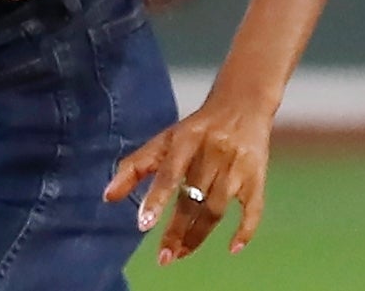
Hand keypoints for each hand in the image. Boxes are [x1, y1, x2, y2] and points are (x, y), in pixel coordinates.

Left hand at [102, 94, 273, 264]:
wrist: (242, 105)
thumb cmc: (196, 130)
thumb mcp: (164, 140)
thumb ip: (135, 167)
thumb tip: (107, 197)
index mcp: (186, 140)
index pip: (169, 173)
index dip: (157, 199)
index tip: (143, 225)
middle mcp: (212, 154)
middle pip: (194, 198)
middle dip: (177, 230)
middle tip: (163, 257)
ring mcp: (237, 167)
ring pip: (217, 208)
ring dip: (199, 235)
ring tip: (181, 254)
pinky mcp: (257, 178)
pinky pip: (254, 208)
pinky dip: (246, 230)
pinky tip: (233, 249)